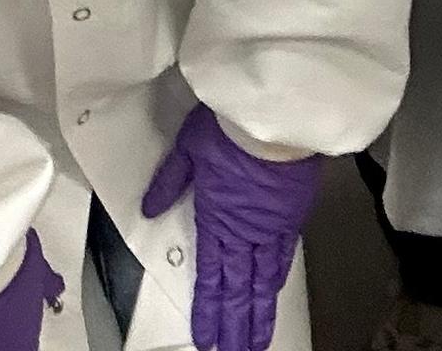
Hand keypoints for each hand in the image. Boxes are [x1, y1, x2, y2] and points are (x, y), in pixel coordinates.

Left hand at [141, 105, 323, 350]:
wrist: (276, 113)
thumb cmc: (230, 125)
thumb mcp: (187, 148)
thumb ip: (169, 182)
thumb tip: (149, 210)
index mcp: (215, 218)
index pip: (209, 276)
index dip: (208, 311)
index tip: (207, 339)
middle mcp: (243, 231)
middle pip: (238, 288)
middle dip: (234, 325)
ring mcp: (270, 226)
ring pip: (263, 280)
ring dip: (259, 312)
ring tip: (257, 340)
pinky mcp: (292, 214)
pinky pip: (283, 255)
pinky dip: (277, 279)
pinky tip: (273, 292)